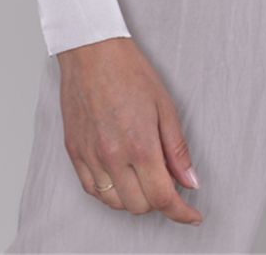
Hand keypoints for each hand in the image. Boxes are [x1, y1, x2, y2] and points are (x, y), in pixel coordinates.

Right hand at [56, 37, 203, 224]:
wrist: (92, 50)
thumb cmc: (129, 71)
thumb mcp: (165, 106)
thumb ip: (177, 149)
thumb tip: (190, 182)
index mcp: (139, 145)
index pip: (162, 198)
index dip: (181, 213)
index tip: (191, 215)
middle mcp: (112, 157)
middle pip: (139, 206)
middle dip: (158, 200)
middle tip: (167, 180)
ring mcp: (90, 156)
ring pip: (114, 203)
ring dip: (134, 198)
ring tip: (143, 176)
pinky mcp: (74, 152)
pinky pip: (92, 190)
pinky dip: (109, 192)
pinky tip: (120, 175)